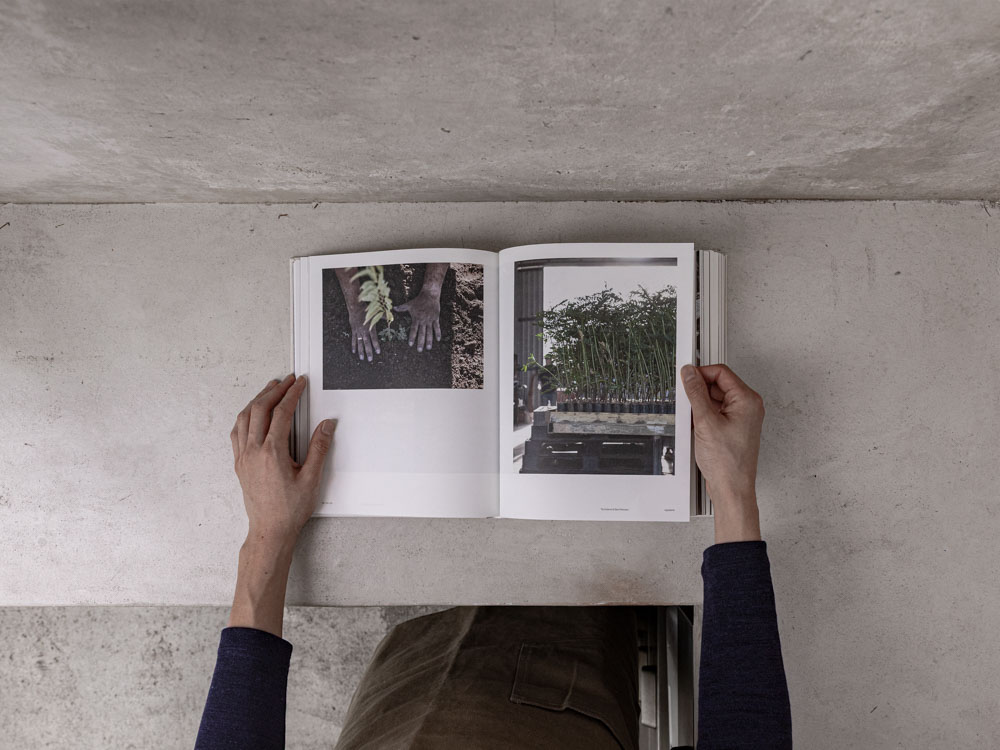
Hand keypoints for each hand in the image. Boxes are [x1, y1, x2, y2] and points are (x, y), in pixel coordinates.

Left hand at [230, 374, 335, 548]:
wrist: (270, 530)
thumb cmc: (289, 510)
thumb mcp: (312, 479)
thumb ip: (319, 448)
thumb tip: (327, 425)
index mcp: (272, 453)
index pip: (282, 413)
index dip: (292, 394)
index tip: (299, 383)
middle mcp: (253, 452)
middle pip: (260, 409)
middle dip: (274, 390)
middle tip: (287, 380)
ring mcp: (243, 457)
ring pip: (245, 417)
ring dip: (257, 400)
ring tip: (270, 389)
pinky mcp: (239, 464)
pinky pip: (237, 432)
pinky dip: (245, 416)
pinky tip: (252, 414)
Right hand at [347, 307, 380, 361]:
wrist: (355, 306)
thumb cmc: (367, 309)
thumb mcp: (376, 313)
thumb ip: (385, 316)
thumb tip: (392, 318)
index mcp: (370, 328)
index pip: (374, 339)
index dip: (376, 345)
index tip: (378, 352)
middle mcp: (364, 331)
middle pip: (366, 343)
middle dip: (368, 352)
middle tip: (370, 359)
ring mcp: (358, 332)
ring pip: (359, 343)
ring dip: (360, 351)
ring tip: (362, 358)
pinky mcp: (354, 331)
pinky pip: (353, 339)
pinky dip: (354, 345)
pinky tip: (354, 351)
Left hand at [396, 288, 441, 351]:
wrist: (430, 295)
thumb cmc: (418, 300)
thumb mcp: (409, 304)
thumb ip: (401, 308)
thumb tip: (393, 308)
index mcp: (416, 318)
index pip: (413, 330)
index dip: (412, 337)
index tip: (410, 344)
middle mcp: (423, 321)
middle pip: (422, 333)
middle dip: (420, 342)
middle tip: (419, 350)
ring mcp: (430, 320)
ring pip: (430, 332)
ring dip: (429, 341)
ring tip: (428, 348)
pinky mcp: (436, 318)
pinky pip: (437, 327)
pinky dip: (438, 333)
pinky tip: (438, 340)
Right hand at [681, 364, 763, 542]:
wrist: (732, 488)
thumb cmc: (727, 462)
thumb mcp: (705, 421)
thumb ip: (695, 393)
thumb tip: (689, 374)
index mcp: (747, 400)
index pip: (721, 373)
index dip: (701, 373)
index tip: (685, 378)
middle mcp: (748, 406)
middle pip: (718, 384)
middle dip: (699, 390)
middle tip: (686, 400)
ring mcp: (741, 418)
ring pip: (715, 399)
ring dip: (700, 405)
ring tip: (693, 419)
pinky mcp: (733, 428)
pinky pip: (715, 412)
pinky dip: (703, 416)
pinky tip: (696, 427)